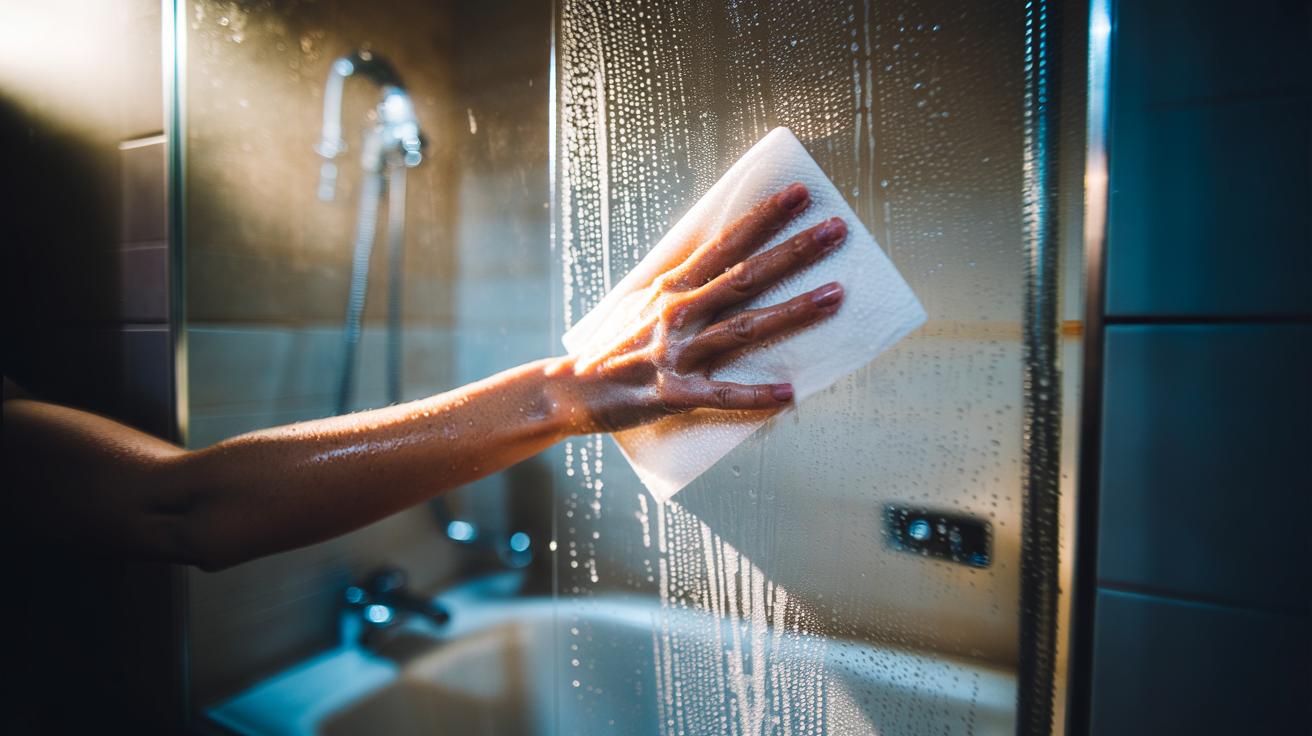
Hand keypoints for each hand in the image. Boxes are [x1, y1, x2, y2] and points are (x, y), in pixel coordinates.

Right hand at [552, 182, 847, 433]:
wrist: (574, 390)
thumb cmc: (616, 344)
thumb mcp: (642, 300)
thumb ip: (683, 282)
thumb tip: (724, 257)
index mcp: (672, 288)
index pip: (725, 244)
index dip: (763, 217)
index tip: (800, 195)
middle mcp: (678, 314)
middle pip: (746, 277)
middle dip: (794, 251)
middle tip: (837, 230)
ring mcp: (678, 353)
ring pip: (745, 329)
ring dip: (793, 311)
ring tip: (835, 296)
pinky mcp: (675, 393)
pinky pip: (722, 394)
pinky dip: (755, 394)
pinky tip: (789, 393)